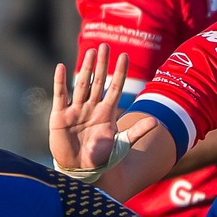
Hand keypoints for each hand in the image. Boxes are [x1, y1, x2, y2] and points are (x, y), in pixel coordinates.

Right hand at [48, 45, 129, 172]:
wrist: (81, 171)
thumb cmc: (101, 158)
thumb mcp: (121, 144)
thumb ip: (137, 132)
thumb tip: (156, 121)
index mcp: (107, 113)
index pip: (115, 88)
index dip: (120, 72)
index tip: (125, 55)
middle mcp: (91, 108)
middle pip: (98, 81)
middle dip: (103, 64)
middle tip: (106, 46)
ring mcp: (76, 111)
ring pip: (82, 84)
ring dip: (86, 68)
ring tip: (91, 52)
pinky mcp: (60, 117)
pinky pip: (60, 95)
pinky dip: (60, 82)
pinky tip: (62, 66)